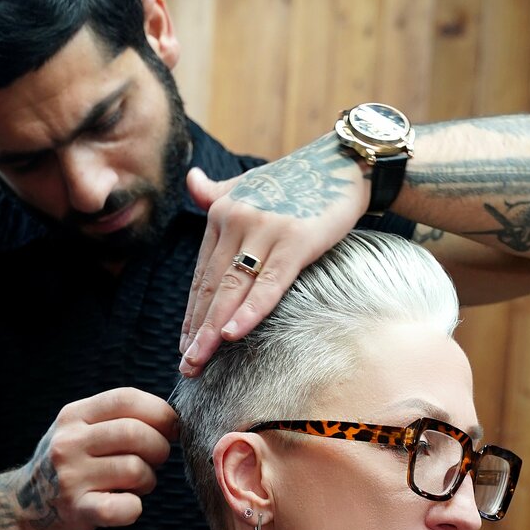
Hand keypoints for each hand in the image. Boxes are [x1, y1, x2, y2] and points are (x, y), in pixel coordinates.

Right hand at [14, 387, 176, 529]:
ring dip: (148, 479)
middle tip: (156, 460)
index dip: (159, 411)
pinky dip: (135, 508)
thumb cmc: (69, 465)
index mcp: (73, 416)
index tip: (172, 427)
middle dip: (159, 447)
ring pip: (135, 469)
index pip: (125, 399)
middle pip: (135, 433)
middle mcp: (68, 443)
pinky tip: (128, 505)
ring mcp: (71, 477)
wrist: (25, 506)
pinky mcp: (78, 510)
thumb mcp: (79, 429)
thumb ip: (115, 418)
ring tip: (137, 484)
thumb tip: (171, 419)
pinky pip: (124, 507)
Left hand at [179, 133, 370, 374]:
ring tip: (198, 361)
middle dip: (197, 331)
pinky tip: (231, 335)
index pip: (201, 275)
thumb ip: (215, 191)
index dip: (192, 313)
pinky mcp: (296, 241)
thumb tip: (190, 180)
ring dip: (212, 330)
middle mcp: (237, 220)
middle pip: (211, 287)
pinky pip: (268, 285)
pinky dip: (248, 311)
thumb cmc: (297, 181)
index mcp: (222, 214)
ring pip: (231, 290)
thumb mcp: (250, 183)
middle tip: (186, 365)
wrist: (344, 163)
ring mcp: (265, 231)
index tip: (185, 344)